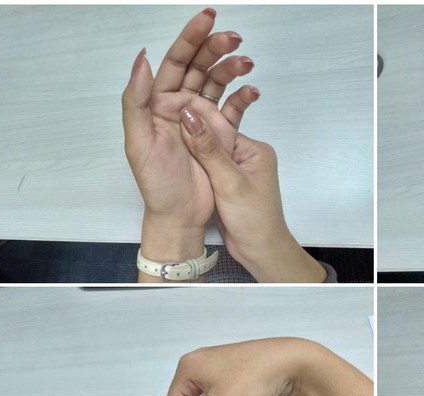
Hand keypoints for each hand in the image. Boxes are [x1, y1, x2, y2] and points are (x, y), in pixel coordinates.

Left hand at [121, 8, 259, 262]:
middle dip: (215, 48)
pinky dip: (244, 97)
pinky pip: (234, 109)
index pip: (175, 62)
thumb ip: (136, 100)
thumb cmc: (156, 184)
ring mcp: (202, 119)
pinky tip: (252, 89)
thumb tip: (143, 59)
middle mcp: (181, 105)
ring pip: (217, 83)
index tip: (207, 18)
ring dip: (231, 69)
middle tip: (233, 37)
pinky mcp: (221, 135)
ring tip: (245, 61)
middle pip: (199, 67)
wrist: (180, 216)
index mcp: (158, 102)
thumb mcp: (138, 142)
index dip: (190, 38)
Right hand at [178, 106, 326, 281]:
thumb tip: (189, 116)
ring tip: (166, 149)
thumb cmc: (253, 219)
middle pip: (213, 139)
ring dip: (192, 156)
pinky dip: (195, 169)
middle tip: (164, 134)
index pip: (220, 128)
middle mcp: (247, 156)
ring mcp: (237, 170)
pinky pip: (207, 169)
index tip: (169, 120)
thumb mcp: (229, 181)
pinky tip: (177, 166)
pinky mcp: (227, 184)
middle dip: (192, 140)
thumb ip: (208, 150)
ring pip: (208, 155)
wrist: (259, 250)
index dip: (196, 125)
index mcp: (255, 150)